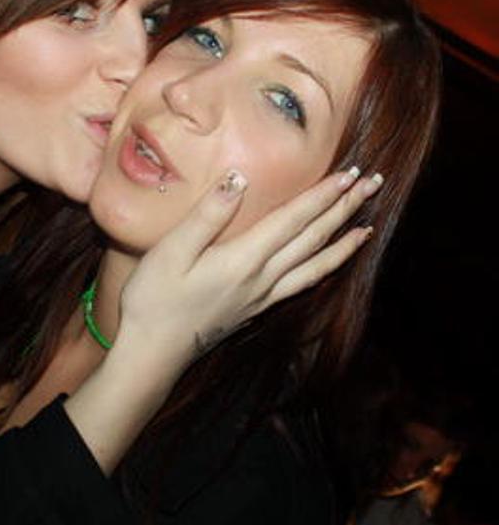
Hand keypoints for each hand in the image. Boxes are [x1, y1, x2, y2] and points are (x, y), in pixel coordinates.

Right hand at [116, 166, 380, 367]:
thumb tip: (239, 178)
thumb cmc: (154, 299)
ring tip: (367, 226)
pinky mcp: (256, 308)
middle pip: (312, 239)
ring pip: (314, 264)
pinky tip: (331, 264)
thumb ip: (207, 215)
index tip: (350, 173)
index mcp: (243, 259)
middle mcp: (262, 278)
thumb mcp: (170, 251)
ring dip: (343, 242)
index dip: (322, 195)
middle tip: (372, 184)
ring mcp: (262, 296)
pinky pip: (302, 284)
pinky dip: (324, 269)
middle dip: (343, 209)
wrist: (152, 352)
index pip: (292, 219)